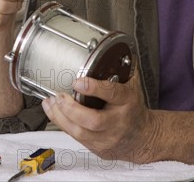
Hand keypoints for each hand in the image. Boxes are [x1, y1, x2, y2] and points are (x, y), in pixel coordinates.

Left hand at [41, 72, 161, 163]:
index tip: (79, 81)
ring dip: (61, 117)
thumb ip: (123, 68)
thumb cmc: (134, 108)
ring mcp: (106, 138)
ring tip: (51, 102)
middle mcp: (117, 122)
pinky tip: (53, 112)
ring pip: (80, 132)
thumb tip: (114, 47)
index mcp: (127, 102)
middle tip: (60, 96)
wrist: (142, 137)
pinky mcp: (96, 147)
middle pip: (93, 120)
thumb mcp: (133, 86)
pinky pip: (75, 137)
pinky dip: (61, 124)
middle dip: (72, 109)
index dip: (94, 88)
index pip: (112, 94)